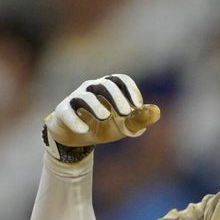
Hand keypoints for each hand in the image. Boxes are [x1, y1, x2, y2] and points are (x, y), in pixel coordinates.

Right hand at [43, 74, 159, 161]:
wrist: (78, 140)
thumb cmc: (104, 127)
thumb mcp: (124, 126)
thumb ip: (140, 120)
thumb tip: (157, 112)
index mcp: (109, 88)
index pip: (120, 80)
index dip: (130, 89)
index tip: (138, 106)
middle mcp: (92, 88)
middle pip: (105, 84)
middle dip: (117, 97)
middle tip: (126, 112)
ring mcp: (75, 98)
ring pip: (85, 96)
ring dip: (96, 106)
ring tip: (105, 117)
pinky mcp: (62, 111)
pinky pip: (67, 112)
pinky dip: (75, 121)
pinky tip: (84, 130)